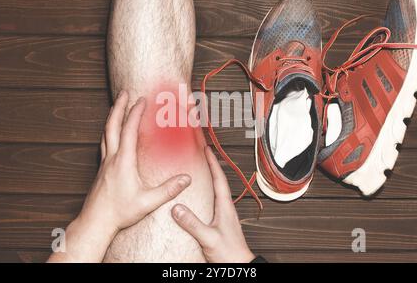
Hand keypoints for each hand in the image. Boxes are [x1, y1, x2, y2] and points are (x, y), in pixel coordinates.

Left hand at [49, 91, 190, 261]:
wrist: (95, 222)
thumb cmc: (119, 212)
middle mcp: (111, 158)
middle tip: (124, 92)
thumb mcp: (148, 202)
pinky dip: (108, 131)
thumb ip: (168, 189)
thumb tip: (186, 179)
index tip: (142, 100)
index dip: (135, 113)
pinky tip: (112, 134)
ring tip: (117, 107)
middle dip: (119, 106)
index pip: (129, 130)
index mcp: (123, 161)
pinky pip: (104, 143)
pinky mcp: (101, 169)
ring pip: (105, 133)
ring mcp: (104, 163)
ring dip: (112, 117)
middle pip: (112, 125)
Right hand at [171, 146, 254, 262]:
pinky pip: (213, 202)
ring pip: (217, 191)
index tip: (207, 149)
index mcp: (225, 207)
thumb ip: (193, 223)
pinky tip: (200, 197)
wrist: (240, 266)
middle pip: (219, 181)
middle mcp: (226, 208)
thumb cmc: (230, 254)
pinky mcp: (221, 223)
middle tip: (203, 155)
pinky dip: (207, 193)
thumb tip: (177, 208)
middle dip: (211, 166)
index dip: (213, 163)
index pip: (220, 179)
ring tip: (201, 170)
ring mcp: (225, 215)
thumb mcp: (209, 238)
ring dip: (210, 179)